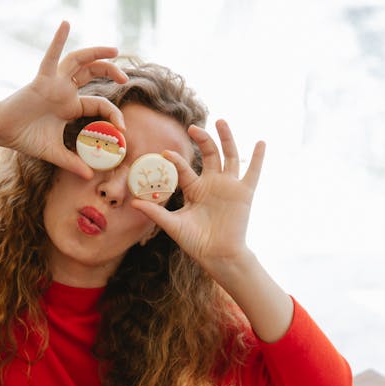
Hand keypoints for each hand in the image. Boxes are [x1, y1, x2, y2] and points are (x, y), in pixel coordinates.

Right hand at [0, 20, 127, 176]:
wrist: (4, 132)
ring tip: (114, 50)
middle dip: (111, 71)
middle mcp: (65, 91)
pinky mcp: (42, 80)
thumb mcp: (55, 154)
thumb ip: (73, 163)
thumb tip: (89, 177)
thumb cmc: (26, 139)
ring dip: (96, 53)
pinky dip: (58, 40)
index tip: (122, 128)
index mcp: (70, 107)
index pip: (98, 104)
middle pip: (93, 74)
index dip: (113, 114)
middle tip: (124, 77)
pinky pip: (51, 57)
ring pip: (78, 61)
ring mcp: (54, 83)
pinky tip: (66, 25)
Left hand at [132, 120, 264, 279]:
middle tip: (193, 128)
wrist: (217, 256)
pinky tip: (261, 142)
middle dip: (202, 139)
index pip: (185, 170)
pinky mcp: (244, 193)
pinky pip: (253, 172)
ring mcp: (229, 186)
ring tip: (221, 121)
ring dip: (226, 138)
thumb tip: (132, 203)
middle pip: (209, 154)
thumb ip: (155, 212)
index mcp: (195, 189)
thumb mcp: (173, 225)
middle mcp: (212, 184)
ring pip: (230, 156)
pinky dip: (258, 158)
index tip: (165, 154)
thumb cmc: (195, 242)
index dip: (176, 161)